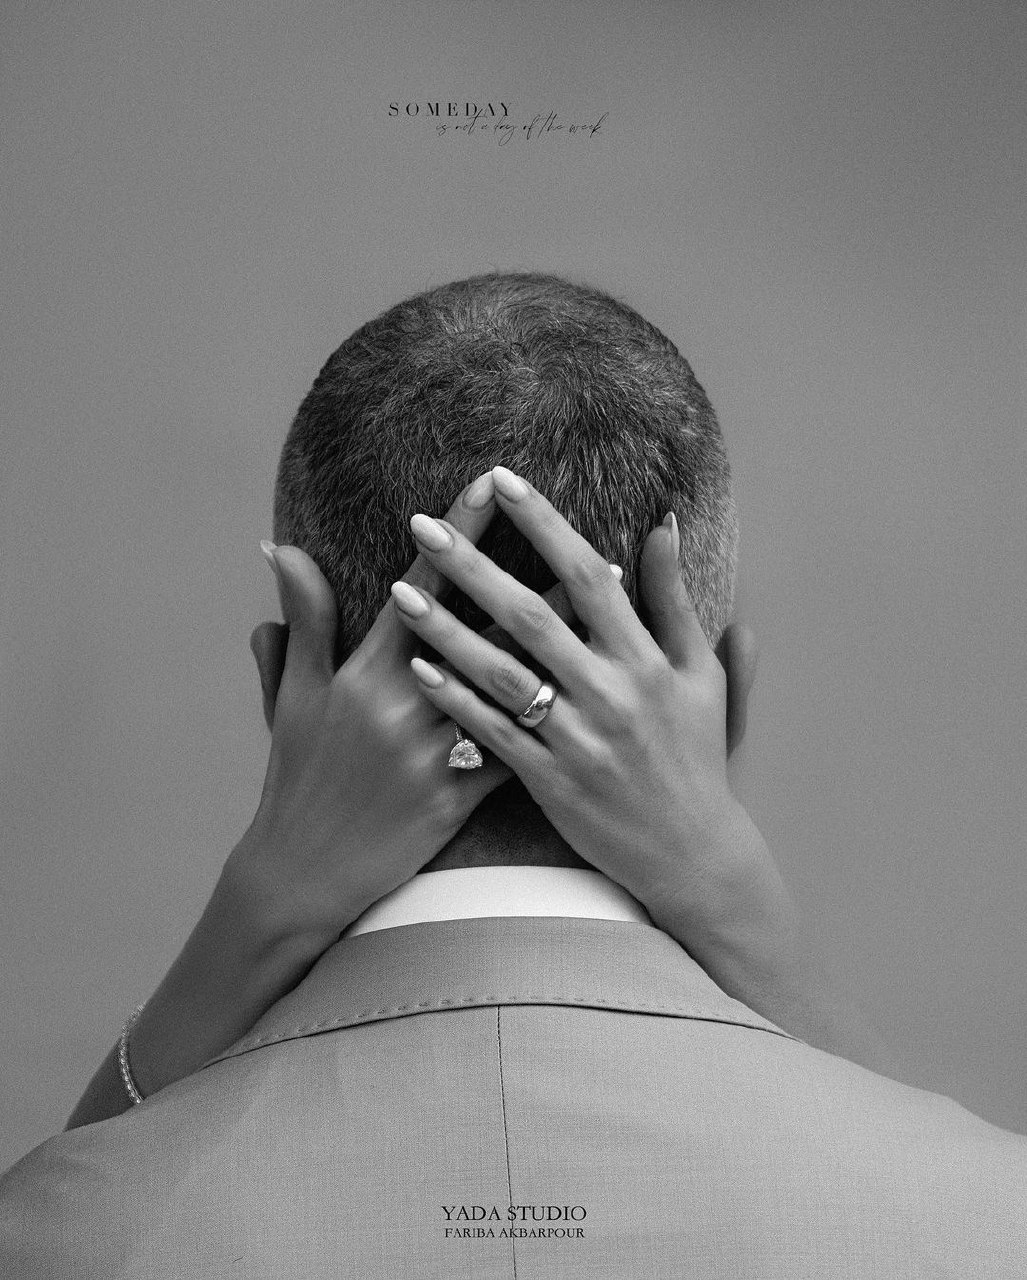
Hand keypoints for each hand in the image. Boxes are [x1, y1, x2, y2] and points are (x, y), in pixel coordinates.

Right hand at [229, 473, 616, 948]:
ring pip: (514, 690)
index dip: (457, 533)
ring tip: (612, 619)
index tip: (492, 485)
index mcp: (367, 673)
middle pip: (487, 633)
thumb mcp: (294, 695)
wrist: (302, 872)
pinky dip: (552, 726)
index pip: (422, 587)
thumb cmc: (297, 776)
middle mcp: (406, 706)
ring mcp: (435, 754)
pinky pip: (515, 756)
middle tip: (592, 545)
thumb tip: (280, 550)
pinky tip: (599, 702)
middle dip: (542, 586)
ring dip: (566, 650)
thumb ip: (303, 620)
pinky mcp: (458, 799)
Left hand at [391, 466, 760, 928]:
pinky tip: (419, 667)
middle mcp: (610, 693)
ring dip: (447, 629)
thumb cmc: (697, 753)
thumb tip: (661, 523)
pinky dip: (456, 700)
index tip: (501, 480)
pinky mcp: (550, 781)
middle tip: (420, 522)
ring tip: (400, 591)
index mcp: (646, 659)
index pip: (588, 574)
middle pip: (531, 615)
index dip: (544, 524)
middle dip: (472, 565)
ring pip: (502, 673)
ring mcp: (577, 739)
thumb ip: (674, 597)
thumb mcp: (700, 673)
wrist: (693, 852)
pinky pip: (493, 734)